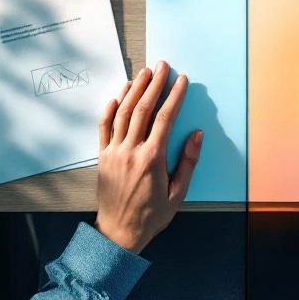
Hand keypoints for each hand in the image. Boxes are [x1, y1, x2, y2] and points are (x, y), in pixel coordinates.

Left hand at [94, 61, 201, 253]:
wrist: (118, 233)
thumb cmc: (151, 215)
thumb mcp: (178, 193)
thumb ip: (188, 162)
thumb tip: (196, 134)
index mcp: (152, 158)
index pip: (165, 118)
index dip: (174, 96)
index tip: (182, 80)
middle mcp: (131, 150)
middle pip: (143, 109)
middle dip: (154, 84)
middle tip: (163, 66)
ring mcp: (114, 152)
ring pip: (123, 113)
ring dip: (134, 89)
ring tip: (144, 73)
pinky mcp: (102, 156)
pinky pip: (104, 127)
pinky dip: (110, 108)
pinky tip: (118, 94)